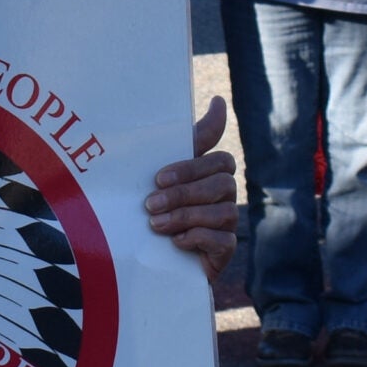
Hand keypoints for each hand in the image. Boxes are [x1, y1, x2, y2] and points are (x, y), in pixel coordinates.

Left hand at [145, 98, 237, 284]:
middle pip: (222, 177)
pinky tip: (176, 242)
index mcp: (202, 172)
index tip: (169, 162)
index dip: (206, 142)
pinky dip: (198, 238)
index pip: (215, 151)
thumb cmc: (143, 215)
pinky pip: (224, 239)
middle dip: (184, 189)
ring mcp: (225, 222)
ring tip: (155, 224)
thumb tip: (214, 102)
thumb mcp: (146, 179)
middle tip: (150, 201)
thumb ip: (171, 145)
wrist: (140, 265)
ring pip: (224, 209)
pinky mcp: (225, 250)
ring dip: (186, 215)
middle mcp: (220, 193)